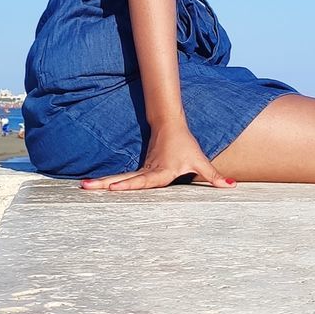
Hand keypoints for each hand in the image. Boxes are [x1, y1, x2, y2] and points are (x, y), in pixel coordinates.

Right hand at [79, 121, 234, 191]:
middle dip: (105, 185)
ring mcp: (140, 170)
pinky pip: (121, 178)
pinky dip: (107, 183)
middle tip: (85, 188)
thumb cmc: (186, 145)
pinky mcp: (138, 169)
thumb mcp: (200, 162)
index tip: (114, 188)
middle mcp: (147, 171)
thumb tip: (231, 187)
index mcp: (160, 172)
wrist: (170, 125)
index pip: (143, 181)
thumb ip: (214, 177)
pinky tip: (92, 187)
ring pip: (119, 178)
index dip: (129, 185)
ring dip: (101, 183)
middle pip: (124, 180)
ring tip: (83, 188)